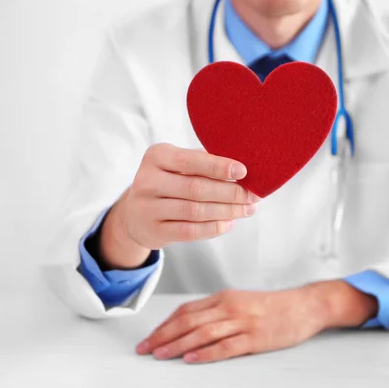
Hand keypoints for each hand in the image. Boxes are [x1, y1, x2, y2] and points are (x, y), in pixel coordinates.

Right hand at [100, 143, 259, 268]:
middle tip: (253, 195)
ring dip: (227, 211)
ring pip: (195, 211)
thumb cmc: (169, 182)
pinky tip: (229, 223)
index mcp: (157, 156)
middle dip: (230, 192)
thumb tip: (242, 171)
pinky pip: (190, 231)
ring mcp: (147, 208)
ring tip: (247, 210)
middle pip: (196, 188)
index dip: (219, 166)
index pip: (192, 160)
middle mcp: (148, 180)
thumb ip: (204, 163)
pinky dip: (214, 228)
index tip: (244, 171)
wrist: (135, 214)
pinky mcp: (153, 231)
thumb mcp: (178, 165)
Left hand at [136, 280, 377, 362]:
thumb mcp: (241, 301)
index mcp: (224, 297)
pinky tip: (192, 358)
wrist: (304, 306)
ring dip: (177, 344)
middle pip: (189, 321)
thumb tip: (190, 324)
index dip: (164, 324)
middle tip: (146, 349)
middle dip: (163, 336)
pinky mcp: (255, 338)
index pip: (186, 310)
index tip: (150, 337)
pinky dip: (206, 353)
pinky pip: (225, 346)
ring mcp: (242, 322)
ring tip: (160, 355)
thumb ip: (217, 310)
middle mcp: (230, 307)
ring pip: (202, 333)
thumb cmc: (272, 306)